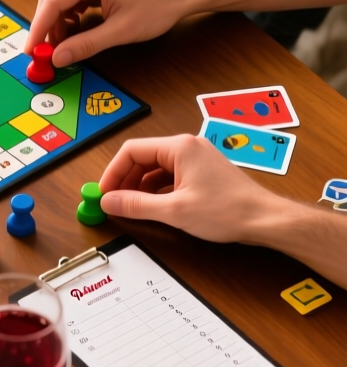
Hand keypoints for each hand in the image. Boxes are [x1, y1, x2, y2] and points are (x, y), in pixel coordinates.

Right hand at [27, 0, 191, 64]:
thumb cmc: (157, 6)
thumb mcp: (120, 31)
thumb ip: (86, 44)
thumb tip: (59, 58)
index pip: (52, 2)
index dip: (38, 28)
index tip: (31, 50)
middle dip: (44, 26)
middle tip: (43, 52)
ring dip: (56, 23)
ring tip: (62, 46)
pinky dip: (67, 18)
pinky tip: (74, 32)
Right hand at [99, 133, 270, 241]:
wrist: (265, 219)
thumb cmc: (227, 211)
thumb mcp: (174, 211)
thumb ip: (136, 205)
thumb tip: (108, 202)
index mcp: (179, 147)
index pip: (132, 151)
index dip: (113, 173)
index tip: (102, 193)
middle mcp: (188, 147)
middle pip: (143, 158)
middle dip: (125, 180)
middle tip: (112, 202)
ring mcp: (197, 159)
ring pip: (156, 169)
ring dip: (140, 187)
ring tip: (129, 207)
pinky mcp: (204, 172)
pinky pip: (171, 176)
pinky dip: (157, 190)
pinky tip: (152, 207)